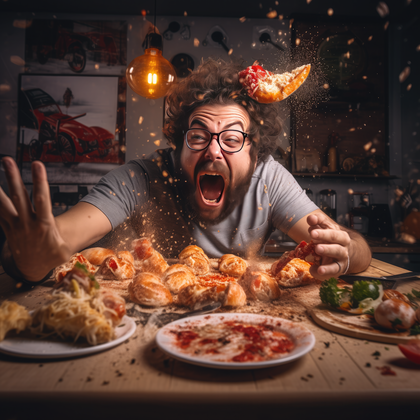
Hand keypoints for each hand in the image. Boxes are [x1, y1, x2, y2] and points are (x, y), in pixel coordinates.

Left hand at [0, 158, 70, 280]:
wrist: (32, 269)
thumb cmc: (52, 255)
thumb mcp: (64, 250)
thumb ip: (67, 239)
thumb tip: (82, 232)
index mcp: (43, 226)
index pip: (41, 200)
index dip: (39, 181)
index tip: (38, 165)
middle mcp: (27, 224)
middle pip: (19, 197)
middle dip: (14, 177)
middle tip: (8, 160)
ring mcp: (15, 226)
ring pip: (4, 203)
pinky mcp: (8, 227)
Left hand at [307, 212, 349, 280]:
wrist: (346, 254)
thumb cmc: (331, 240)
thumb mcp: (325, 229)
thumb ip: (317, 221)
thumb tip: (310, 218)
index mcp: (339, 233)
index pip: (330, 227)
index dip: (321, 227)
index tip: (311, 227)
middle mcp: (342, 244)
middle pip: (335, 238)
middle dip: (324, 235)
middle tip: (313, 235)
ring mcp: (342, 256)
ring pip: (337, 252)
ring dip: (327, 250)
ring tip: (317, 249)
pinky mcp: (339, 268)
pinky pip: (333, 269)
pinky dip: (325, 270)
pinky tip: (316, 270)